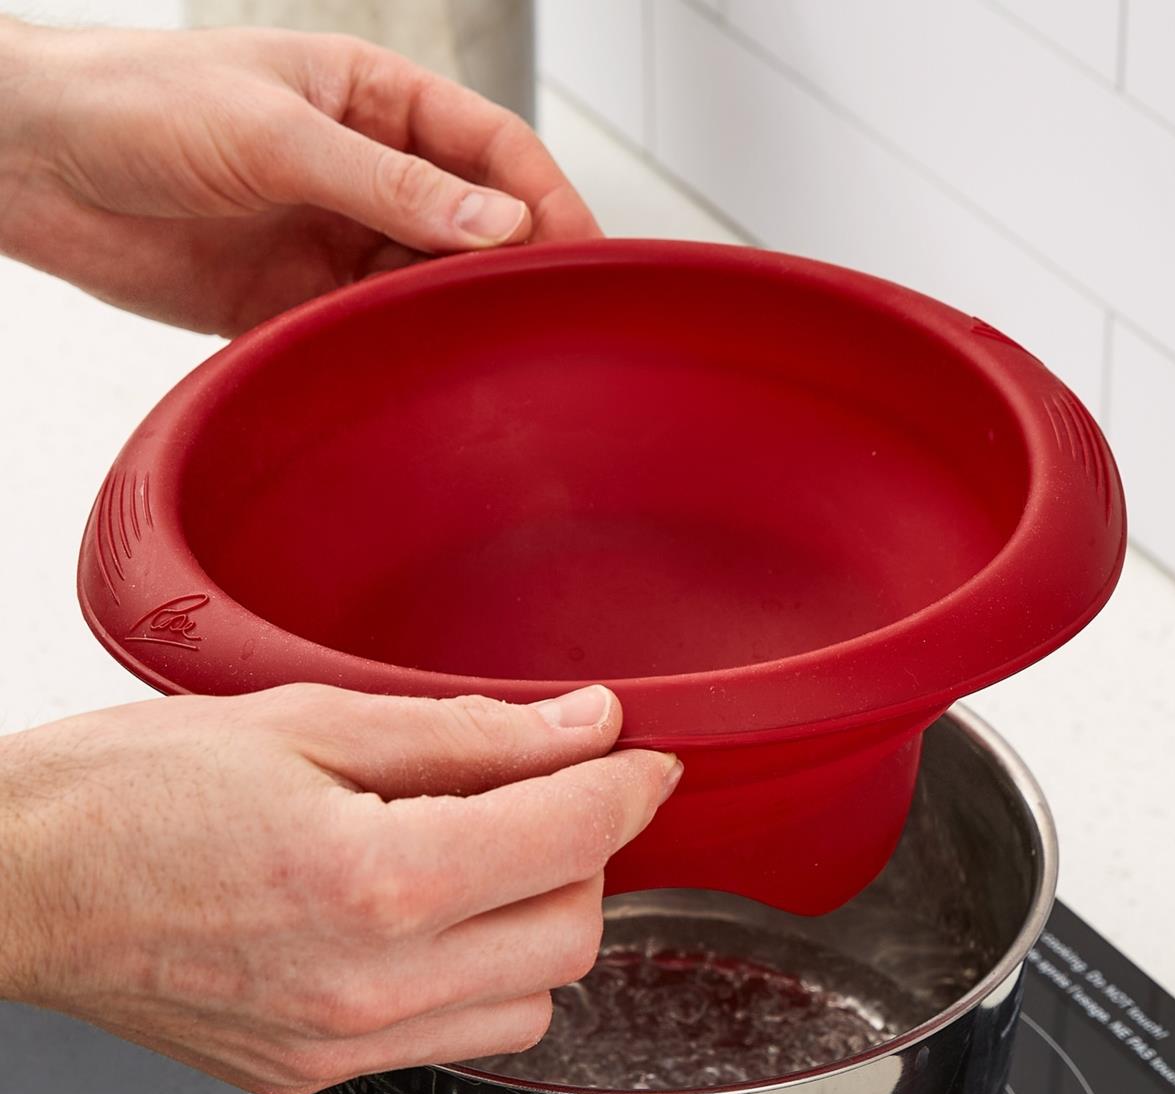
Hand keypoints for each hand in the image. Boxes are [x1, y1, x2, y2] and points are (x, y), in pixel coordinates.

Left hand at [0, 19, 599, 333]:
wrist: (34, 168)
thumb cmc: (136, 104)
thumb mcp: (276, 132)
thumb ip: (390, 185)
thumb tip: (497, 223)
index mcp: (373, 102)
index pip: (492, 149)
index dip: (547, 199)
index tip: (584, 254)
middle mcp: (365, 173)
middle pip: (473, 225)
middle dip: (515, 269)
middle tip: (554, 322)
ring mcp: (336, 240)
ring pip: (429, 285)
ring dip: (459, 318)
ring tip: (495, 356)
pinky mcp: (299, 301)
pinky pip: (373, 330)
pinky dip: (400, 352)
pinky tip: (424, 375)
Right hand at [0, 684, 678, 1093]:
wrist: (21, 880)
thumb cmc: (133, 791)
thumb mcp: (312, 720)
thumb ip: (469, 733)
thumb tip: (579, 726)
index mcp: (374, 879)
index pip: (568, 837)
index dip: (628, 785)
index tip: (646, 760)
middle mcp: (370, 986)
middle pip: (573, 932)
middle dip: (585, 853)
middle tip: (545, 794)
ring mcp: (344, 1046)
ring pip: (530, 1004)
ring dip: (536, 923)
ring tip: (480, 857)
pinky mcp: (315, 1075)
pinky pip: (453, 1038)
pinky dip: (475, 977)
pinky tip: (427, 918)